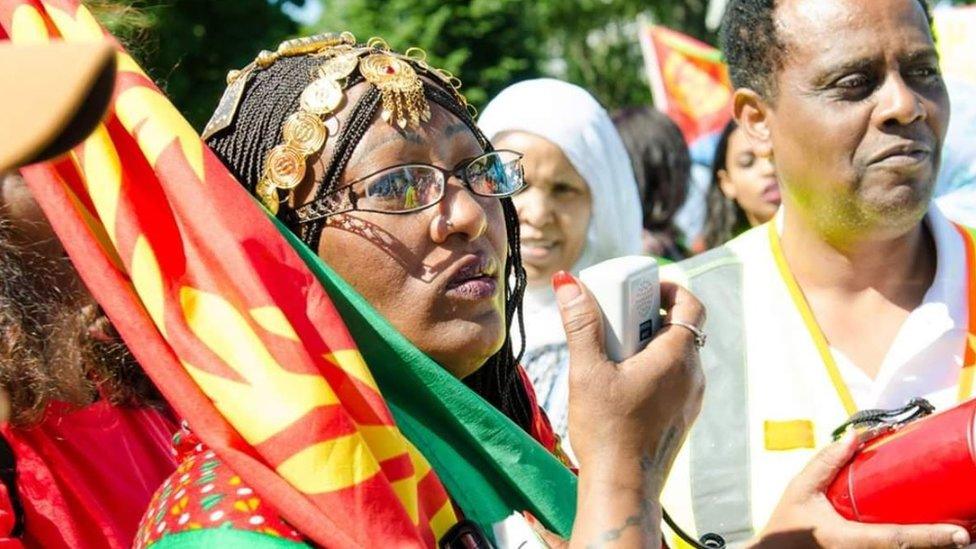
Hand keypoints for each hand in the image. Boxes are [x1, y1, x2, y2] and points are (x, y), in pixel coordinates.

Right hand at [554, 273, 704, 485]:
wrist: (623, 488)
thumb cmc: (606, 431)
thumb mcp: (588, 371)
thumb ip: (581, 324)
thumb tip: (570, 283)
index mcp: (678, 358)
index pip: (691, 304)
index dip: (667, 289)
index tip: (638, 291)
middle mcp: (693, 376)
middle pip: (680, 328)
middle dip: (648, 316)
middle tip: (615, 319)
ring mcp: (690, 399)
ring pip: (675, 354)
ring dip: (648, 343)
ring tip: (612, 353)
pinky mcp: (681, 417)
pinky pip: (673, 378)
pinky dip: (652, 368)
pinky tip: (619, 383)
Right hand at [755, 435, 971, 548]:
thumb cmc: (787, 525)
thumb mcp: (801, 489)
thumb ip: (825, 462)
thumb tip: (857, 436)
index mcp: (846, 539)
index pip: (895, 539)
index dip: (929, 537)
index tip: (959, 534)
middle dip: (939, 543)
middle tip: (967, 532)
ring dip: (927, 545)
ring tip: (952, 534)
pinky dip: (910, 545)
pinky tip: (926, 538)